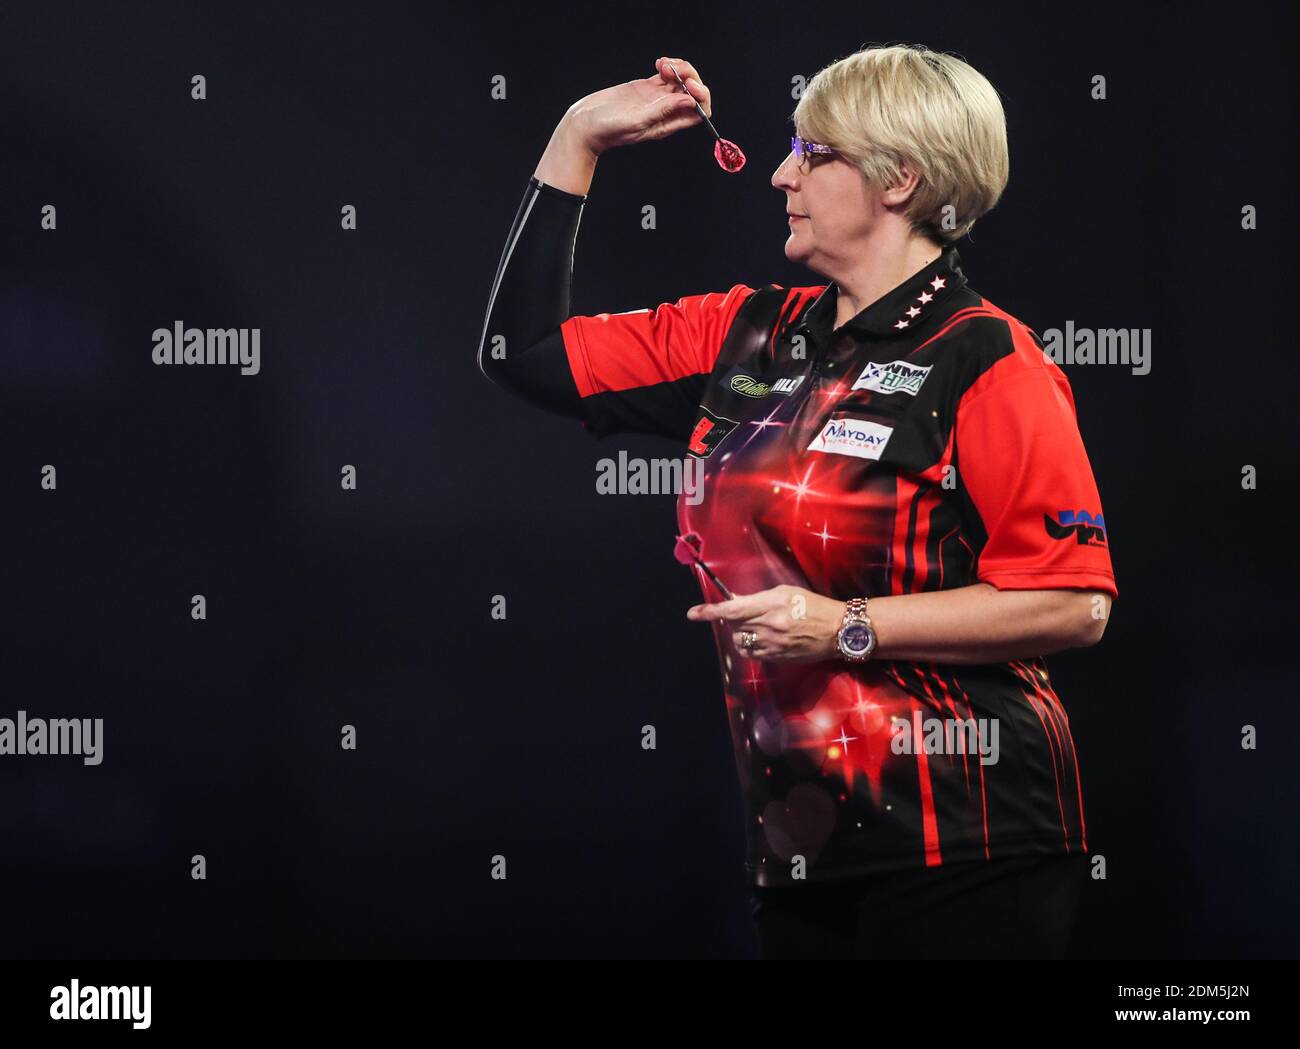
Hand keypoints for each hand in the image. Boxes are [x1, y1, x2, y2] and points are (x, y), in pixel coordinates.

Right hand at [564, 56, 711, 155]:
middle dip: (690, 76)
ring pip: (682, 81)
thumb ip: (663, 112)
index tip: (688, 85)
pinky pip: (668, 75)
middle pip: (693, 93)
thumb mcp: (636, 121)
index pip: (699, 113)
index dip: (700, 97)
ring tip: (662, 65)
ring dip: (679, 68)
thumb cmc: (606, 129)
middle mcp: (665, 112)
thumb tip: (689, 102)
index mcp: (667, 125)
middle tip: (672, 69)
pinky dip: (669, 65)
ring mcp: (656, 99)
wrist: (585, 123)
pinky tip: (658, 63)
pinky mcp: (646, 88)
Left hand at [687, 585, 845, 662]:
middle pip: (733, 625)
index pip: (732, 609)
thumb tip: (736, 601)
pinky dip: (751, 645)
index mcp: (771, 606)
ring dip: (741, 633)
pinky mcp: (777, 659)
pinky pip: (752, 654)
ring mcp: (773, 646)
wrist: (838, 631)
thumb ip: (759, 598)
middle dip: (731, 618)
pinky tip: (763, 638)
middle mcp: (769, 627)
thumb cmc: (814, 606)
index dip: (710, 611)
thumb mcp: (786, 593)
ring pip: (740, 641)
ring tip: (756, 626)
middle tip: (742, 613)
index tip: (693, 613)